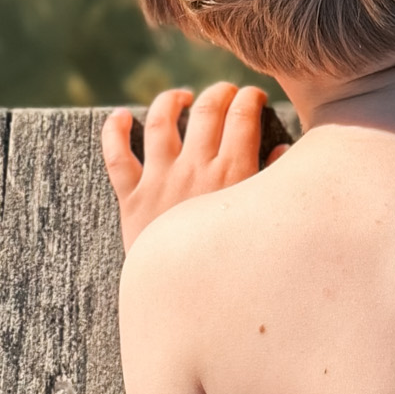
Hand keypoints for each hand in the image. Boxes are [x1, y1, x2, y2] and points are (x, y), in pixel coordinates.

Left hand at [102, 83, 287, 254]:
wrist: (187, 302)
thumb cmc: (232, 261)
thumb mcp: (261, 219)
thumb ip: (272, 180)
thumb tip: (281, 148)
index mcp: (232, 172)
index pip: (242, 113)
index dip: (249, 96)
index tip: (254, 97)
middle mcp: (194, 169)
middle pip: (206, 109)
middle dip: (219, 92)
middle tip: (226, 93)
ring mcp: (160, 180)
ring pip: (159, 121)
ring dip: (171, 99)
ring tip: (181, 97)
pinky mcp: (131, 197)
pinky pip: (116, 156)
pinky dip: (113, 130)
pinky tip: (120, 116)